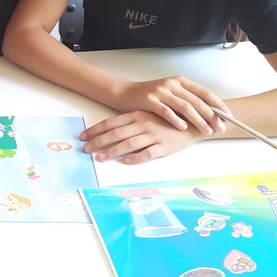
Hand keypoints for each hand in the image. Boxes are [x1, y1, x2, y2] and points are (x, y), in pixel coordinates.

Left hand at [81, 110, 201, 163]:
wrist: (192, 123)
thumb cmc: (166, 119)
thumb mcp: (146, 116)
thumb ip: (130, 122)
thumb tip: (109, 131)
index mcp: (137, 115)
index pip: (111, 123)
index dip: (96, 130)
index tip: (84, 136)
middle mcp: (143, 124)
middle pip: (116, 134)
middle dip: (99, 141)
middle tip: (86, 149)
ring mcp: (153, 135)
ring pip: (129, 144)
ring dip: (112, 151)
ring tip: (100, 158)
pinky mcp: (164, 146)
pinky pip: (147, 153)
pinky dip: (136, 158)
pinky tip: (126, 162)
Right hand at [113, 76, 228, 135]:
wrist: (125, 93)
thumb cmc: (149, 96)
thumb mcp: (170, 93)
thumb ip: (186, 99)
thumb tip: (210, 113)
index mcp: (180, 81)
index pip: (205, 92)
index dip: (218, 104)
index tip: (228, 116)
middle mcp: (172, 84)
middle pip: (197, 101)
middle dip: (212, 116)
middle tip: (220, 127)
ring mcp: (161, 92)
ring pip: (185, 107)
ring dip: (198, 120)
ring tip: (206, 130)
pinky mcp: (150, 100)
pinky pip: (166, 111)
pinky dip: (176, 120)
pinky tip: (183, 128)